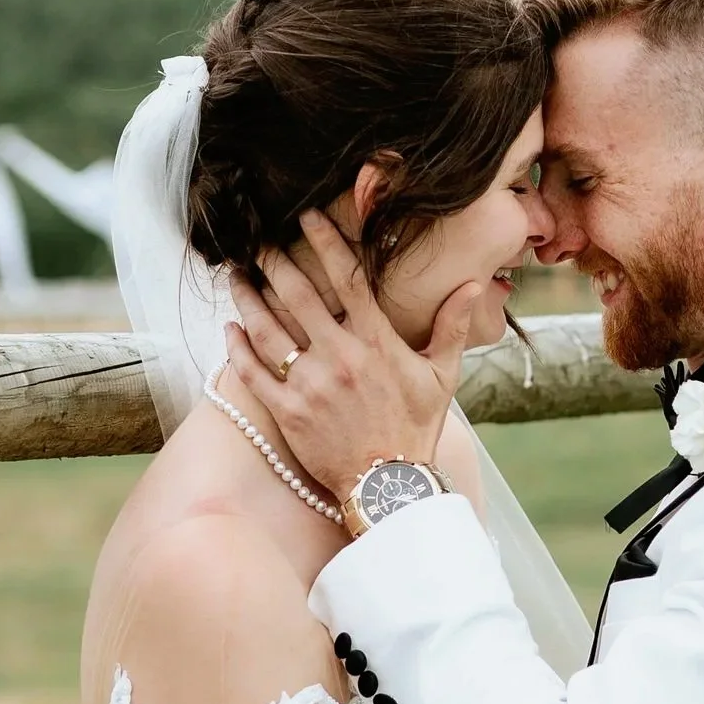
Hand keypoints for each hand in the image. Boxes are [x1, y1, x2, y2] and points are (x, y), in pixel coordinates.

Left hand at [227, 209, 483, 504]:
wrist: (390, 486)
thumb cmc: (415, 428)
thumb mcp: (442, 376)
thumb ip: (452, 327)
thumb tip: (473, 284)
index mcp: (376, 342)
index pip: (348, 279)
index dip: (325, 242)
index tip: (305, 217)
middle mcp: (340, 357)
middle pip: (298, 296)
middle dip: (273, 262)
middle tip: (255, 241)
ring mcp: (310, 385)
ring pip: (268, 330)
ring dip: (247, 298)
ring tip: (235, 276)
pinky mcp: (288, 412)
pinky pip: (254, 374)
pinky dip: (237, 349)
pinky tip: (229, 329)